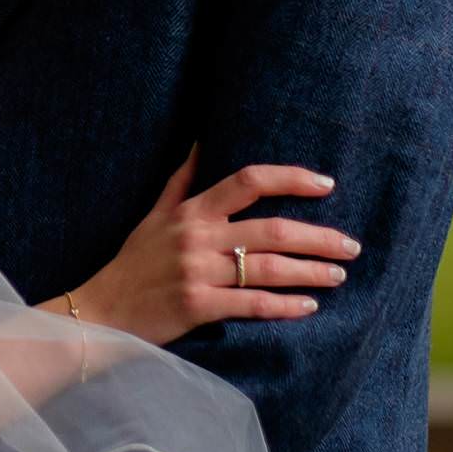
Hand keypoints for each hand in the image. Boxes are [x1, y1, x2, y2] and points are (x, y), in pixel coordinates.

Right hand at [73, 146, 357, 346]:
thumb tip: (199, 140)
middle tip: (350, 245)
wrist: (102, 311)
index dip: (291, 178)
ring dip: (311, 272)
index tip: (326, 184)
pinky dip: (285, 306)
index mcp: (190, 212)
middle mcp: (197, 238)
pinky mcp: (198, 306)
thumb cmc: (133, 263)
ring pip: (269, 268)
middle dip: (319, 237)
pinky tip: (309, 307)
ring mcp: (198, 273)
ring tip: (338, 275)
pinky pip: (253, 304)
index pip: (247, 181)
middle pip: (272, 229)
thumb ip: (181, 182)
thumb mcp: (153, 216)